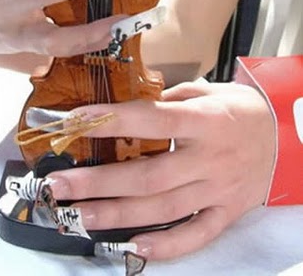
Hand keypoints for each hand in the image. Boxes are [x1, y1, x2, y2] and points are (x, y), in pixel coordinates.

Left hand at [49, 81, 275, 259]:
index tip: (74, 122)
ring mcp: (218, 190)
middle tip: (59, 184)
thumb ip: (170, 98)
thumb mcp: (208, 90)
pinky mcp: (227, 212)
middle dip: (99, 182)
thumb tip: (130, 107)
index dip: (112, 121)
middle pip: (148, 176)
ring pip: (163, 209)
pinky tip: (135, 248)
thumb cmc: (241, 109)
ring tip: (78, 215)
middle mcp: (209, 159)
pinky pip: (197, 235)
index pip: (151, 120)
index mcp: (205, 121)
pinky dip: (168, 246)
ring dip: (117, 214)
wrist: (286, 136)